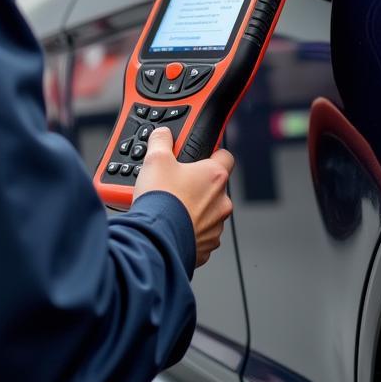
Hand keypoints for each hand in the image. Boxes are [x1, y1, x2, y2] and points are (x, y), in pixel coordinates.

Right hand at [133, 127, 233, 266]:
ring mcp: (216, 226)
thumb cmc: (161, 201)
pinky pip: (200, 235)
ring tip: (172, 209)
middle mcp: (222, 202)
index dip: (213, 154)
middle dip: (198, 186)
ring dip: (194, 210)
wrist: (155, 240)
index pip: (226, 156)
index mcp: (215, 176)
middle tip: (177, 186)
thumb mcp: (156, 159)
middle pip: (215, 187)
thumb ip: (162, 141)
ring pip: (209, 213)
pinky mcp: (206, 247)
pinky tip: (172, 227)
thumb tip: (163, 134)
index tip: (201, 157)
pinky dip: (189, 231)